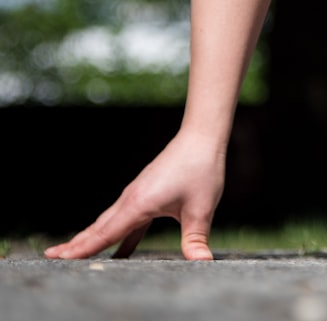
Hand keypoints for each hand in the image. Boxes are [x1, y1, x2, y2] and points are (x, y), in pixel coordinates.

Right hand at [44, 133, 225, 260]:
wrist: (200, 139)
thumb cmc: (201, 170)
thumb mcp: (201, 209)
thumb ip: (196, 239)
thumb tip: (202, 262)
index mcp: (138, 204)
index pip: (106, 233)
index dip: (83, 248)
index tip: (60, 258)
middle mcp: (131, 199)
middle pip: (99, 227)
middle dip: (77, 243)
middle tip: (51, 256)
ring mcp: (136, 195)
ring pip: (109, 221)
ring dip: (92, 236)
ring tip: (74, 251)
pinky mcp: (145, 193)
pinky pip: (125, 217)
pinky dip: (116, 232)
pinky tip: (119, 248)